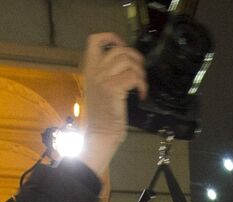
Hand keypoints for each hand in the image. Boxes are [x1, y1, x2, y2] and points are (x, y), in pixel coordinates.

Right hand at [77, 33, 146, 174]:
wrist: (100, 135)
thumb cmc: (103, 115)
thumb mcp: (101, 89)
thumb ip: (109, 73)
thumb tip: (128, 62)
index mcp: (89, 69)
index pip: (94, 40)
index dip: (112, 37)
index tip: (123, 45)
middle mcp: (94, 71)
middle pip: (119, 50)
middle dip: (136, 58)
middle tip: (140, 73)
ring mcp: (102, 79)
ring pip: (128, 61)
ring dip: (141, 72)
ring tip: (141, 85)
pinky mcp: (112, 89)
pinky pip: (133, 77)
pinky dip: (143, 85)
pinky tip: (142, 95)